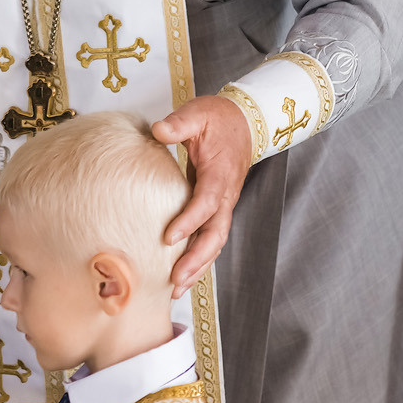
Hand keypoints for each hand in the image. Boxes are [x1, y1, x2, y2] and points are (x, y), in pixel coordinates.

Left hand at [152, 95, 251, 298]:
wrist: (244, 123)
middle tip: (175, 279)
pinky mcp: (217, 210)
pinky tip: (181, 278)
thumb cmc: (218, 119)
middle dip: (197, 259)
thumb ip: (179, 123)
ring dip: (198, 267)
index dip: (190, 221)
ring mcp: (223, 205)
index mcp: (219, 174)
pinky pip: (210, 239)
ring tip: (176, 290)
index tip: (168, 237)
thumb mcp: (198, 113)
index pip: (207, 203)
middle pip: (216, 234)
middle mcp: (225, 195)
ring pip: (215, 243)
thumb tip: (158, 130)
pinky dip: (199, 260)